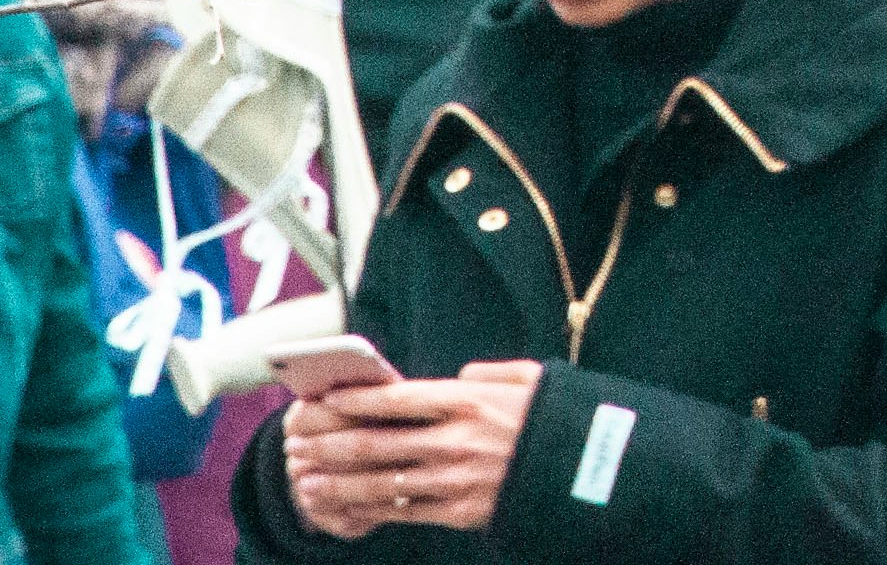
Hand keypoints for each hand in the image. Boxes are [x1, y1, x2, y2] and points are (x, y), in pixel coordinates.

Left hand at [283, 361, 541, 539]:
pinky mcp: (459, 512)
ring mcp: (455, 479)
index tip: (322, 400)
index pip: (396, 399)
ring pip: (380, 482)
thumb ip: (486, 373)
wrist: (590, 470)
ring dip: (337, 483)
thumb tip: (458, 375)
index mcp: (468, 401)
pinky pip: (404, 512)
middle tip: (296, 443)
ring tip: (305, 481)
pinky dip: (368, 510)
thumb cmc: (556, 419)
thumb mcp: (528, 379)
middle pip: (376, 443)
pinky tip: (345, 508)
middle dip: (329, 444)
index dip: (353, 400)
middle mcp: (455, 439)